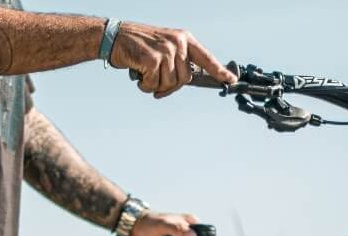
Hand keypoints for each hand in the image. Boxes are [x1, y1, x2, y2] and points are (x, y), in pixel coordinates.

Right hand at [109, 22, 236, 98]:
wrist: (115, 36)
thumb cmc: (139, 46)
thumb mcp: (164, 47)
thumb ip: (178, 61)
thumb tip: (187, 81)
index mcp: (184, 39)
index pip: (206, 57)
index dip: (219, 70)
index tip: (231, 80)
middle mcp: (178, 43)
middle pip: (185, 79)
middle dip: (170, 86)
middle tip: (155, 82)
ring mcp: (166, 50)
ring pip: (169, 84)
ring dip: (155, 86)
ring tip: (145, 75)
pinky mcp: (152, 59)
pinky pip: (153, 85)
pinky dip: (144, 86)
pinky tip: (138, 75)